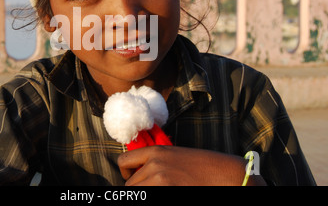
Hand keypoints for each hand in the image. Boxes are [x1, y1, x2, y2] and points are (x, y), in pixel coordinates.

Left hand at [118, 145, 265, 185]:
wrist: (225, 174)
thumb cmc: (203, 166)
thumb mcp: (175, 156)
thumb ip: (156, 162)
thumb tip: (141, 173)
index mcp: (155, 151)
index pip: (124, 161)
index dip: (126, 173)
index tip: (132, 178)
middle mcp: (154, 164)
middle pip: (130, 184)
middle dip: (138, 188)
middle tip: (153, 188)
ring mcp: (160, 180)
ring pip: (137, 193)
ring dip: (146, 194)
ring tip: (165, 188)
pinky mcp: (167, 191)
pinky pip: (149, 198)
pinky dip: (154, 196)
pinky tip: (169, 191)